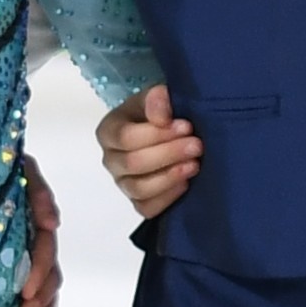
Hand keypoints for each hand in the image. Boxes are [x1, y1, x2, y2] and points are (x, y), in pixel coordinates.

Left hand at [19, 173, 62, 306]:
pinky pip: (35, 290)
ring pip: (47, 283)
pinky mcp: (14, 262)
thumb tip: (53, 224)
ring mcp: (27, 248)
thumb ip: (37, 189)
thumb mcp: (19, 167)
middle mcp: (34, 234)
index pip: (44, 245)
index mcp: (33, 215)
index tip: (27, 290)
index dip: (40, 266)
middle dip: (41, 295)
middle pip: (49, 269)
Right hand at [99, 87, 201, 219]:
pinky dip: (167, 197)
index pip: (126, 137)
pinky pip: (147, 208)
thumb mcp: (156, 98)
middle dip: (169, 154)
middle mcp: (111, 160)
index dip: (157, 134)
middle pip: (133, 163)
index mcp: (109, 132)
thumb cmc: (158, 114)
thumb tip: (162, 116)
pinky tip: (186, 183)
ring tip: (194, 165)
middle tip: (197, 145)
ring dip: (170, 177)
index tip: (186, 126)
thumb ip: (156, 100)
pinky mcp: (137, 201)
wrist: (166, 130)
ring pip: (139, 189)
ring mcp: (123, 183)